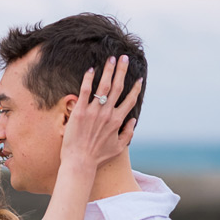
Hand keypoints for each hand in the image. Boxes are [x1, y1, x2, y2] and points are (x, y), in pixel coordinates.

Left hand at [61, 56, 141, 172]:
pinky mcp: (80, 111)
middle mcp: (108, 114)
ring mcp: (94, 111)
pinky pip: (85, 91)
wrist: (80, 161)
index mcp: (118, 121)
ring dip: (108, 70)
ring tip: (111, 58)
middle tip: (124, 58)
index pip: (130, 100)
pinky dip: (88, 79)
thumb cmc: (98, 156)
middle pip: (117, 87)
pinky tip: (92, 69)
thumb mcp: (118, 148)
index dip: (136, 88)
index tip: (139, 78)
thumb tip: (133, 120)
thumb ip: (128, 133)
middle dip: (122, 71)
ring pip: (103, 86)